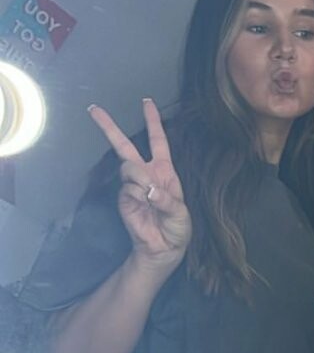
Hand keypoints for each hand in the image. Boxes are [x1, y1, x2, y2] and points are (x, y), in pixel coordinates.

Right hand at [89, 98, 191, 269]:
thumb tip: (148, 189)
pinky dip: (138, 196)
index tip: (146, 102)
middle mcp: (146, 173)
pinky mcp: (123, 198)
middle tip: (93, 109)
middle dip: (109, 127)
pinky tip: (145, 207)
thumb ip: (166, 199)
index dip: (153, 121)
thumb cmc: (177, 228)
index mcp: (163, 171)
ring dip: (141, 179)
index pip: (158, 140)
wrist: (163, 249)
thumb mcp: (180, 213)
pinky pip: (128, 188)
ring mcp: (132, 185)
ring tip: (151, 198)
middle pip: (125, 145)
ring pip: (129, 168)